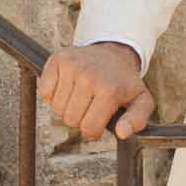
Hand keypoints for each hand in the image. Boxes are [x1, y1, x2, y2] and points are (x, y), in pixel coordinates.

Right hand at [37, 41, 152, 141]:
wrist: (113, 52)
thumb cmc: (124, 81)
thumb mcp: (141, 101)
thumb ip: (137, 120)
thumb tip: (122, 133)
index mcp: (109, 89)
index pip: (88, 128)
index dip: (93, 131)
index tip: (98, 121)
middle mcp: (89, 76)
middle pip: (70, 120)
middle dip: (80, 119)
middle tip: (90, 106)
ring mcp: (71, 67)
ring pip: (56, 109)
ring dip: (67, 107)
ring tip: (81, 96)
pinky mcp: (57, 60)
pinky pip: (44, 93)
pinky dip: (53, 95)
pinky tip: (68, 87)